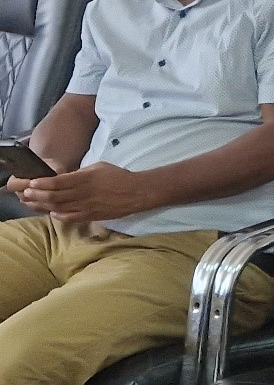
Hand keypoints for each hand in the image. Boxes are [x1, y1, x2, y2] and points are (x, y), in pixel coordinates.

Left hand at [14, 162, 153, 222]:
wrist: (136, 192)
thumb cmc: (118, 176)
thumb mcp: (99, 167)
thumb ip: (80, 173)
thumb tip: (65, 178)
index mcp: (86, 179)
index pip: (58, 182)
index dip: (43, 183)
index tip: (32, 183)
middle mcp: (84, 193)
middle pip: (55, 196)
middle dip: (38, 195)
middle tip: (26, 194)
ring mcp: (87, 206)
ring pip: (60, 207)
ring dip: (44, 205)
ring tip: (33, 203)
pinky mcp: (92, 215)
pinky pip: (72, 217)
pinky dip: (60, 215)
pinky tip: (53, 212)